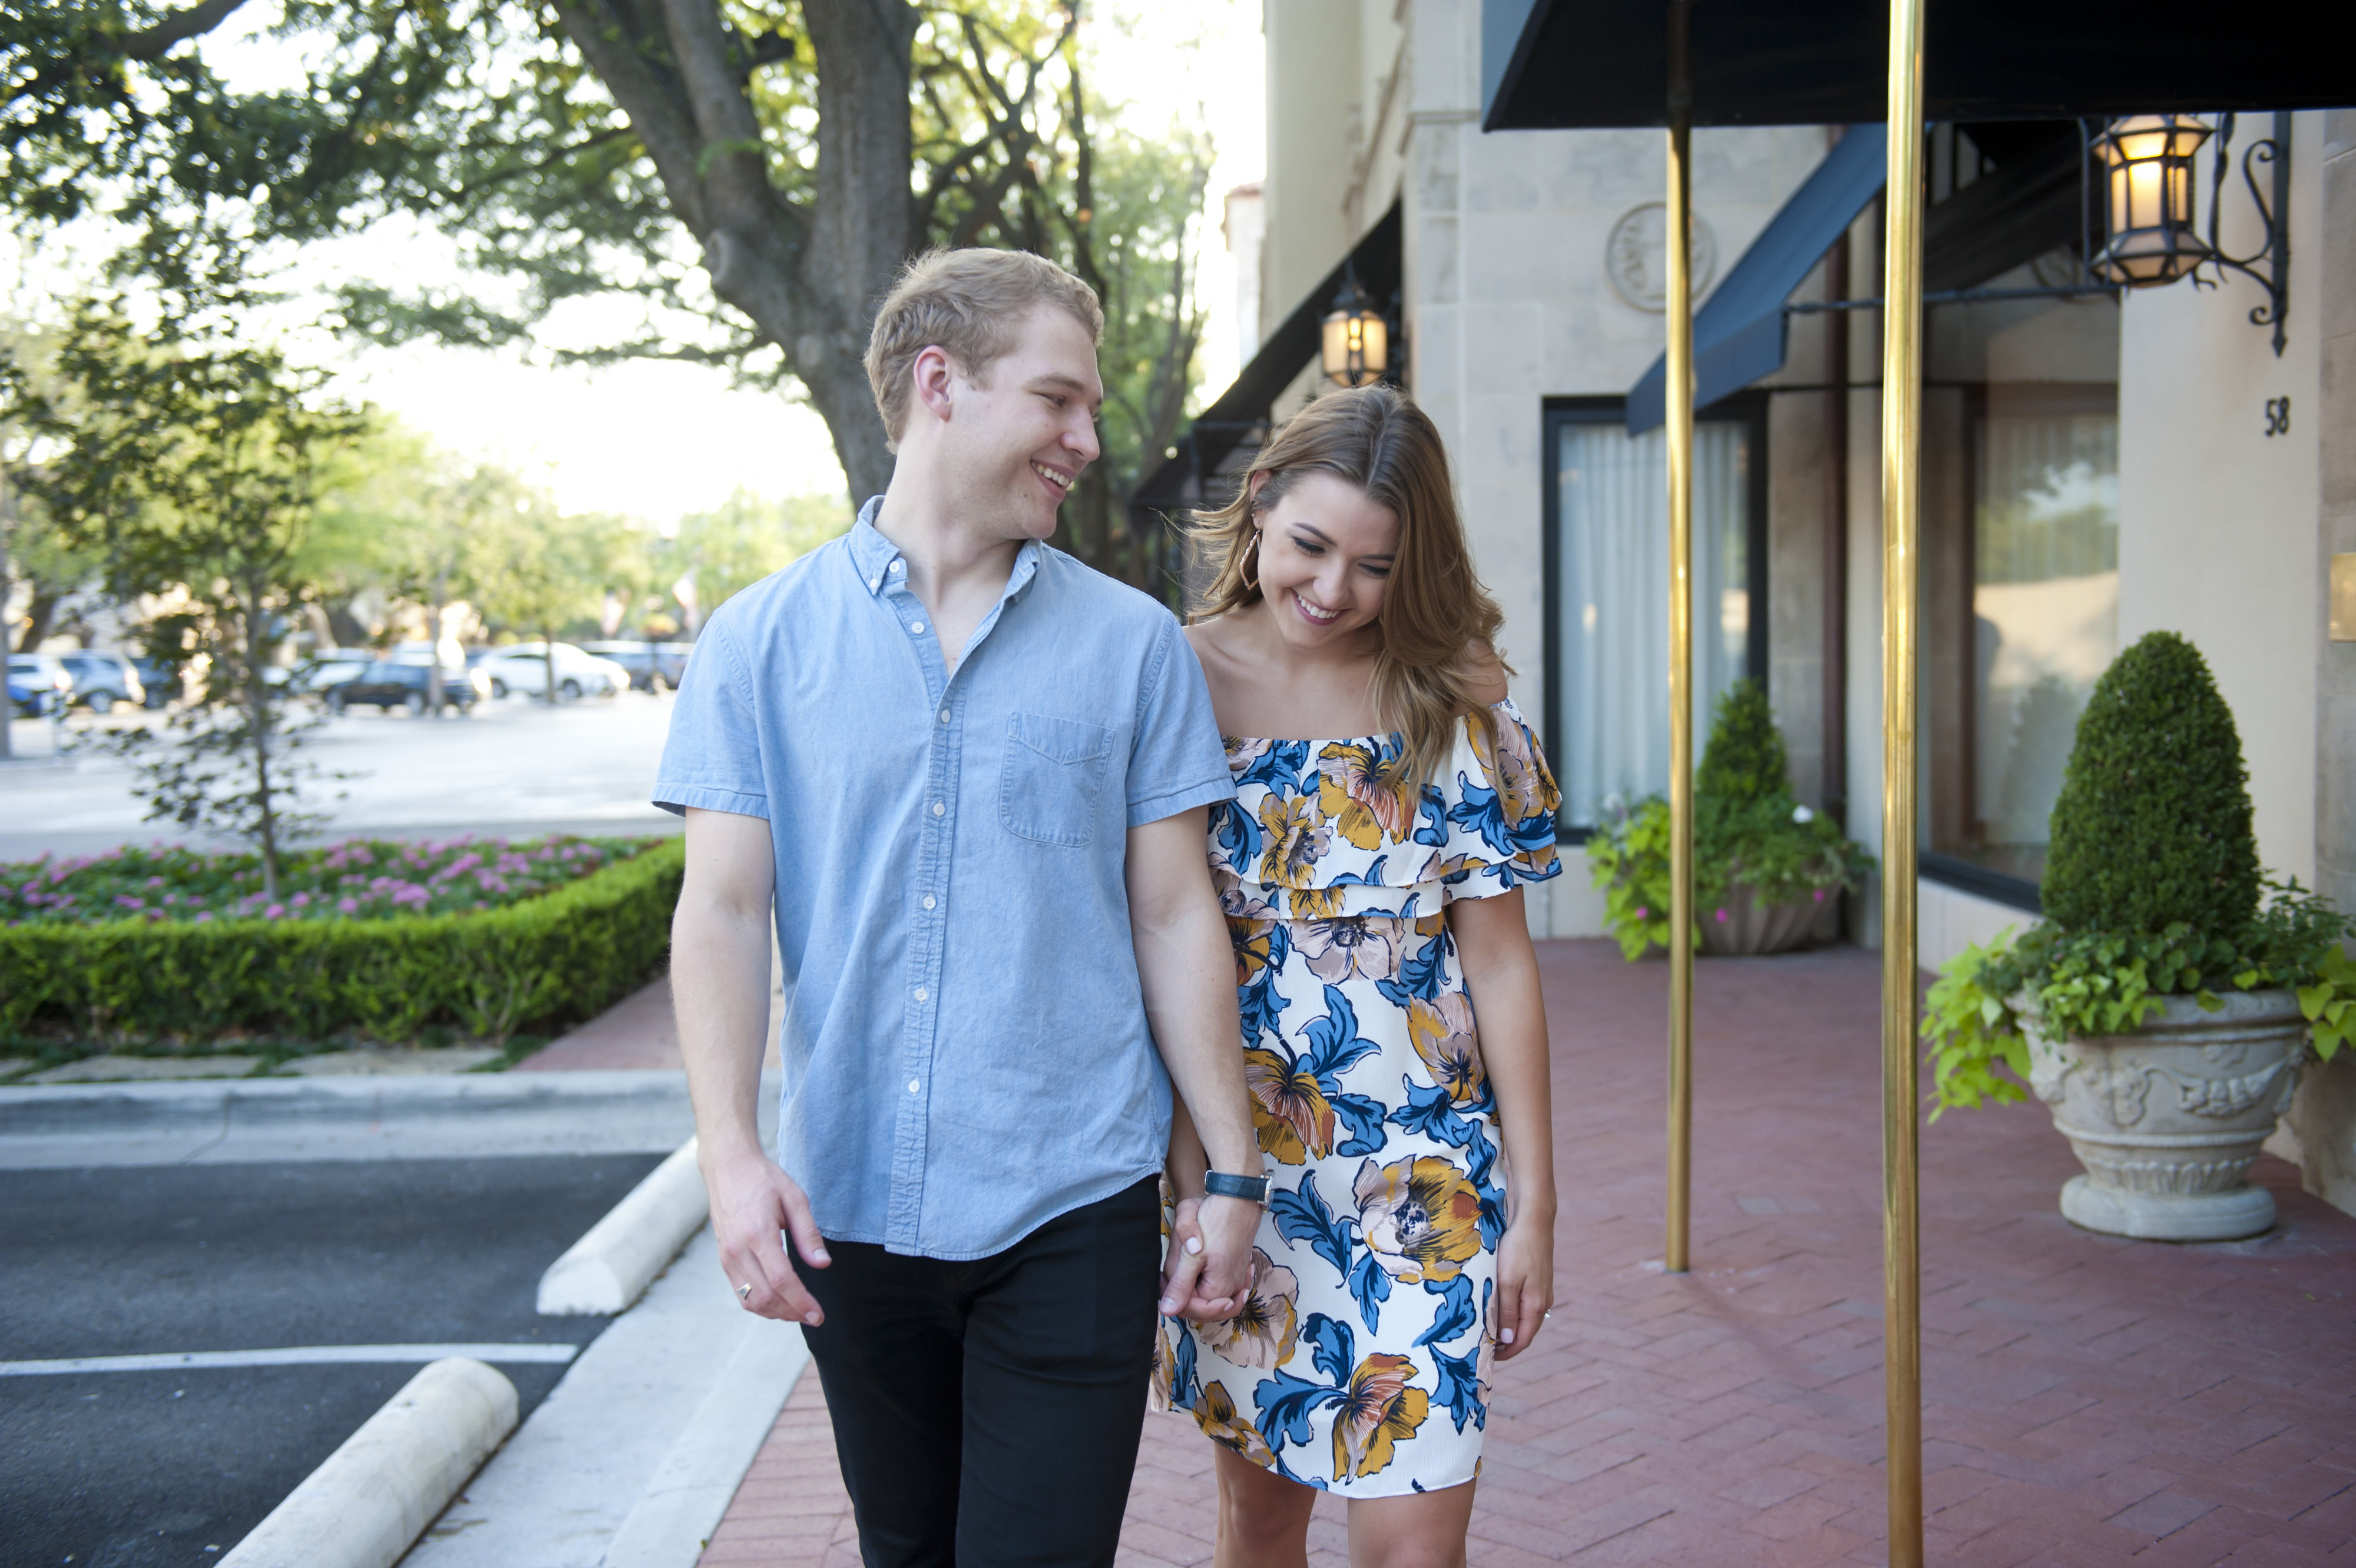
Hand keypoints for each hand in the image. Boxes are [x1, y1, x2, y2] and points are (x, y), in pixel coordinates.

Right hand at [704, 1146, 830, 1325]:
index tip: (818, 1315)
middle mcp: (737, 1249)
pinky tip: (779, 1303)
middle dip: (792, 1313)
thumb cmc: (763, 1179)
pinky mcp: (723, 1259)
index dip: (801, 1302)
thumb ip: (808, 1233)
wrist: (727, 1168)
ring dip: (777, 1313)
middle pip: (765, 1296)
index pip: (781, 1279)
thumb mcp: (794, 1198)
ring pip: (751, 1300)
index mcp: (757, 1232)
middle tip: (814, 1318)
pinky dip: (760, 1305)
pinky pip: (741, 1293)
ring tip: (799, 1313)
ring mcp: (726, 1256)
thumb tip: (823, 1264)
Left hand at [1158, 1196, 1233, 1319]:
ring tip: (1183, 1266)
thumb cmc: (1216, 1220)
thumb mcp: (1191, 1254)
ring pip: (1210, 1298)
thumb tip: (1166, 1310)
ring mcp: (1237, 1279)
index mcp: (1220, 1288)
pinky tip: (1198, 1268)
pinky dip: (1207, 1282)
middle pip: (1201, 1307)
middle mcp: (1232, 1288)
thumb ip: (1180, 1284)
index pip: (1191, 1310)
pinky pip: (1221, 1288)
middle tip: (1173, 1269)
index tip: (1165, 1279)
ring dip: (1193, 1287)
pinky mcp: (1237, 1270)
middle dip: (1183, 1293)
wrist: (1237, 1199)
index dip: (1174, 1298)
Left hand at [1492, 1216, 1553, 1361]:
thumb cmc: (1518, 1248)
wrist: (1534, 1220)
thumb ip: (1507, 1311)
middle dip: (1505, 1341)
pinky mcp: (1537, 1280)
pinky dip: (1510, 1311)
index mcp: (1535, 1305)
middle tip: (1483, 1345)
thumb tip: (1508, 1340)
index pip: (1522, 1340)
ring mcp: (1541, 1290)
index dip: (1506, 1352)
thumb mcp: (1507, 1281)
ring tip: (1487, 1327)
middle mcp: (1542, 1301)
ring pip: (1523, 1317)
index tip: (1488, 1357)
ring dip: (1507, 1325)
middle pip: (1524, 1331)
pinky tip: (1497, 1306)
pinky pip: (1524, 1303)